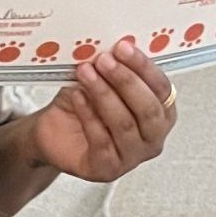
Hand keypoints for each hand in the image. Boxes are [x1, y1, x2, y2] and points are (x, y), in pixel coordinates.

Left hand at [27, 38, 174, 183]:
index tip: (123, 47)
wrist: (53, 131)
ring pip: (124, 124)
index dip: (144, 68)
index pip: (162, 89)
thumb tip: (118, 46)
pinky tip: (77, 96)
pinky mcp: (108, 170)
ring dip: (103, 94)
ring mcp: (132, 158)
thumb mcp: (103, 80)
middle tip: (104, 60)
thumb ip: (116, 67)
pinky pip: (102, 140)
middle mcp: (153, 139)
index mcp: (161, 114)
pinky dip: (88, 114)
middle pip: (148, 109)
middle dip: (126, 81)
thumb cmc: (84, 104)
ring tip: (85, 73)